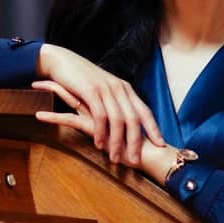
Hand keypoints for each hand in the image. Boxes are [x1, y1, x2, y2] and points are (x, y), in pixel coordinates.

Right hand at [32, 43, 165, 165]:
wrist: (62, 61)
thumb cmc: (82, 78)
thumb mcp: (104, 89)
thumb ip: (115, 102)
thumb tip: (125, 121)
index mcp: (125, 88)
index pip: (144, 111)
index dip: (154, 128)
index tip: (161, 144)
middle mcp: (119, 88)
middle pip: (134, 119)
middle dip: (136, 142)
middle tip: (135, 161)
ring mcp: (105, 89)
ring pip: (118, 120)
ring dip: (117, 142)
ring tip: (114, 158)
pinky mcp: (91, 91)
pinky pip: (100, 116)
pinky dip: (100, 132)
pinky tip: (98, 144)